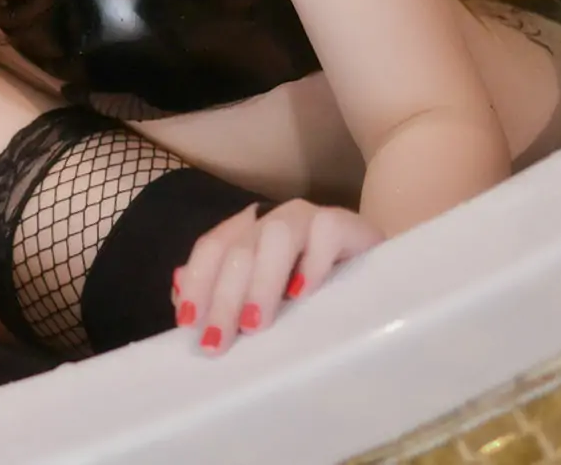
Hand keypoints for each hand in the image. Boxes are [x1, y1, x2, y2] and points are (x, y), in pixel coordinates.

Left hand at [173, 199, 379, 353]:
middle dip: (223, 297)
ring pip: (276, 236)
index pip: (212, 248)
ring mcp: (311, 219)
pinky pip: (327, 233)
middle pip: (238, 249)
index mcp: (249, 233)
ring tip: (255, 324)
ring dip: (260, 282)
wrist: (382, 279)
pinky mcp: (348, 226)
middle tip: (217, 340)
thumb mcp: (266, 299)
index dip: (197, 282)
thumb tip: (179, 295)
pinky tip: (304, 293)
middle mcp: (274, 220)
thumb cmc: (316, 295)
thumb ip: (223, 294)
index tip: (188, 323)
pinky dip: (313, 262)